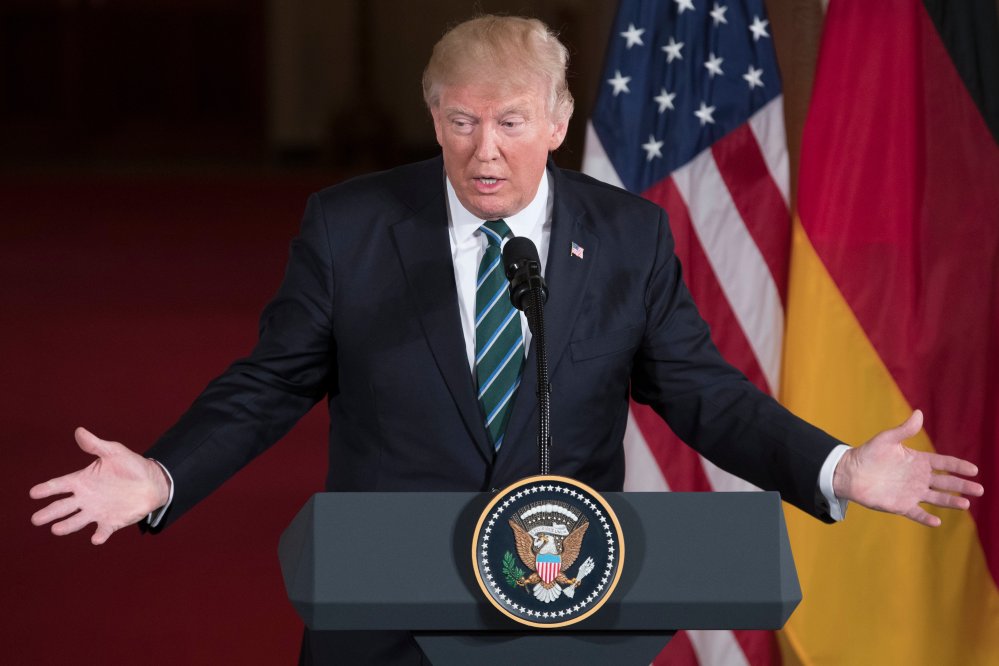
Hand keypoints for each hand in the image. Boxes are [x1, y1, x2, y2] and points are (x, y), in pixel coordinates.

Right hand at [30, 428, 170, 544]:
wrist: (153, 482)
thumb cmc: (130, 465)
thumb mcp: (113, 452)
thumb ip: (95, 445)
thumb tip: (79, 431)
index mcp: (82, 480)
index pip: (60, 485)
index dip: (47, 489)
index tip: (34, 493)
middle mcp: (85, 498)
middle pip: (62, 507)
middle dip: (49, 513)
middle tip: (36, 519)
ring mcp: (97, 511)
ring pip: (77, 521)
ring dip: (67, 526)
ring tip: (56, 529)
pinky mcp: (111, 522)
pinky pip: (103, 531)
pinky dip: (99, 535)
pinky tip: (96, 538)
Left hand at [833, 410, 983, 526]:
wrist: (849, 472)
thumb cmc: (868, 453)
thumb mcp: (887, 439)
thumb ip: (904, 429)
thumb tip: (919, 413)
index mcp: (918, 461)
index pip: (943, 464)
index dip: (958, 466)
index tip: (973, 469)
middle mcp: (918, 478)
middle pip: (946, 483)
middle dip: (962, 486)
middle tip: (979, 489)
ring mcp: (911, 492)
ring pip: (936, 498)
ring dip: (950, 501)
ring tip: (965, 504)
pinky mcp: (900, 505)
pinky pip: (916, 513)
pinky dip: (926, 518)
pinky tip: (937, 521)